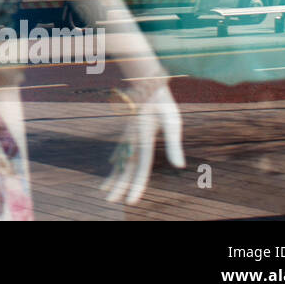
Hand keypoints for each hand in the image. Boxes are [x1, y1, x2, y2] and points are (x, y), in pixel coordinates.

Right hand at [100, 83, 184, 204]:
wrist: (146, 82)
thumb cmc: (163, 102)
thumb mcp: (172, 122)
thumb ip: (174, 145)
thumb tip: (180, 166)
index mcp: (143, 140)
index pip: (140, 168)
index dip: (136, 187)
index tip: (130, 202)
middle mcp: (132, 140)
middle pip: (125, 168)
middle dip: (118, 186)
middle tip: (110, 202)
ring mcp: (128, 135)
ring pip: (119, 160)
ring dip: (113, 177)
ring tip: (105, 191)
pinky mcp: (128, 130)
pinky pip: (120, 149)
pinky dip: (115, 161)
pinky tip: (112, 165)